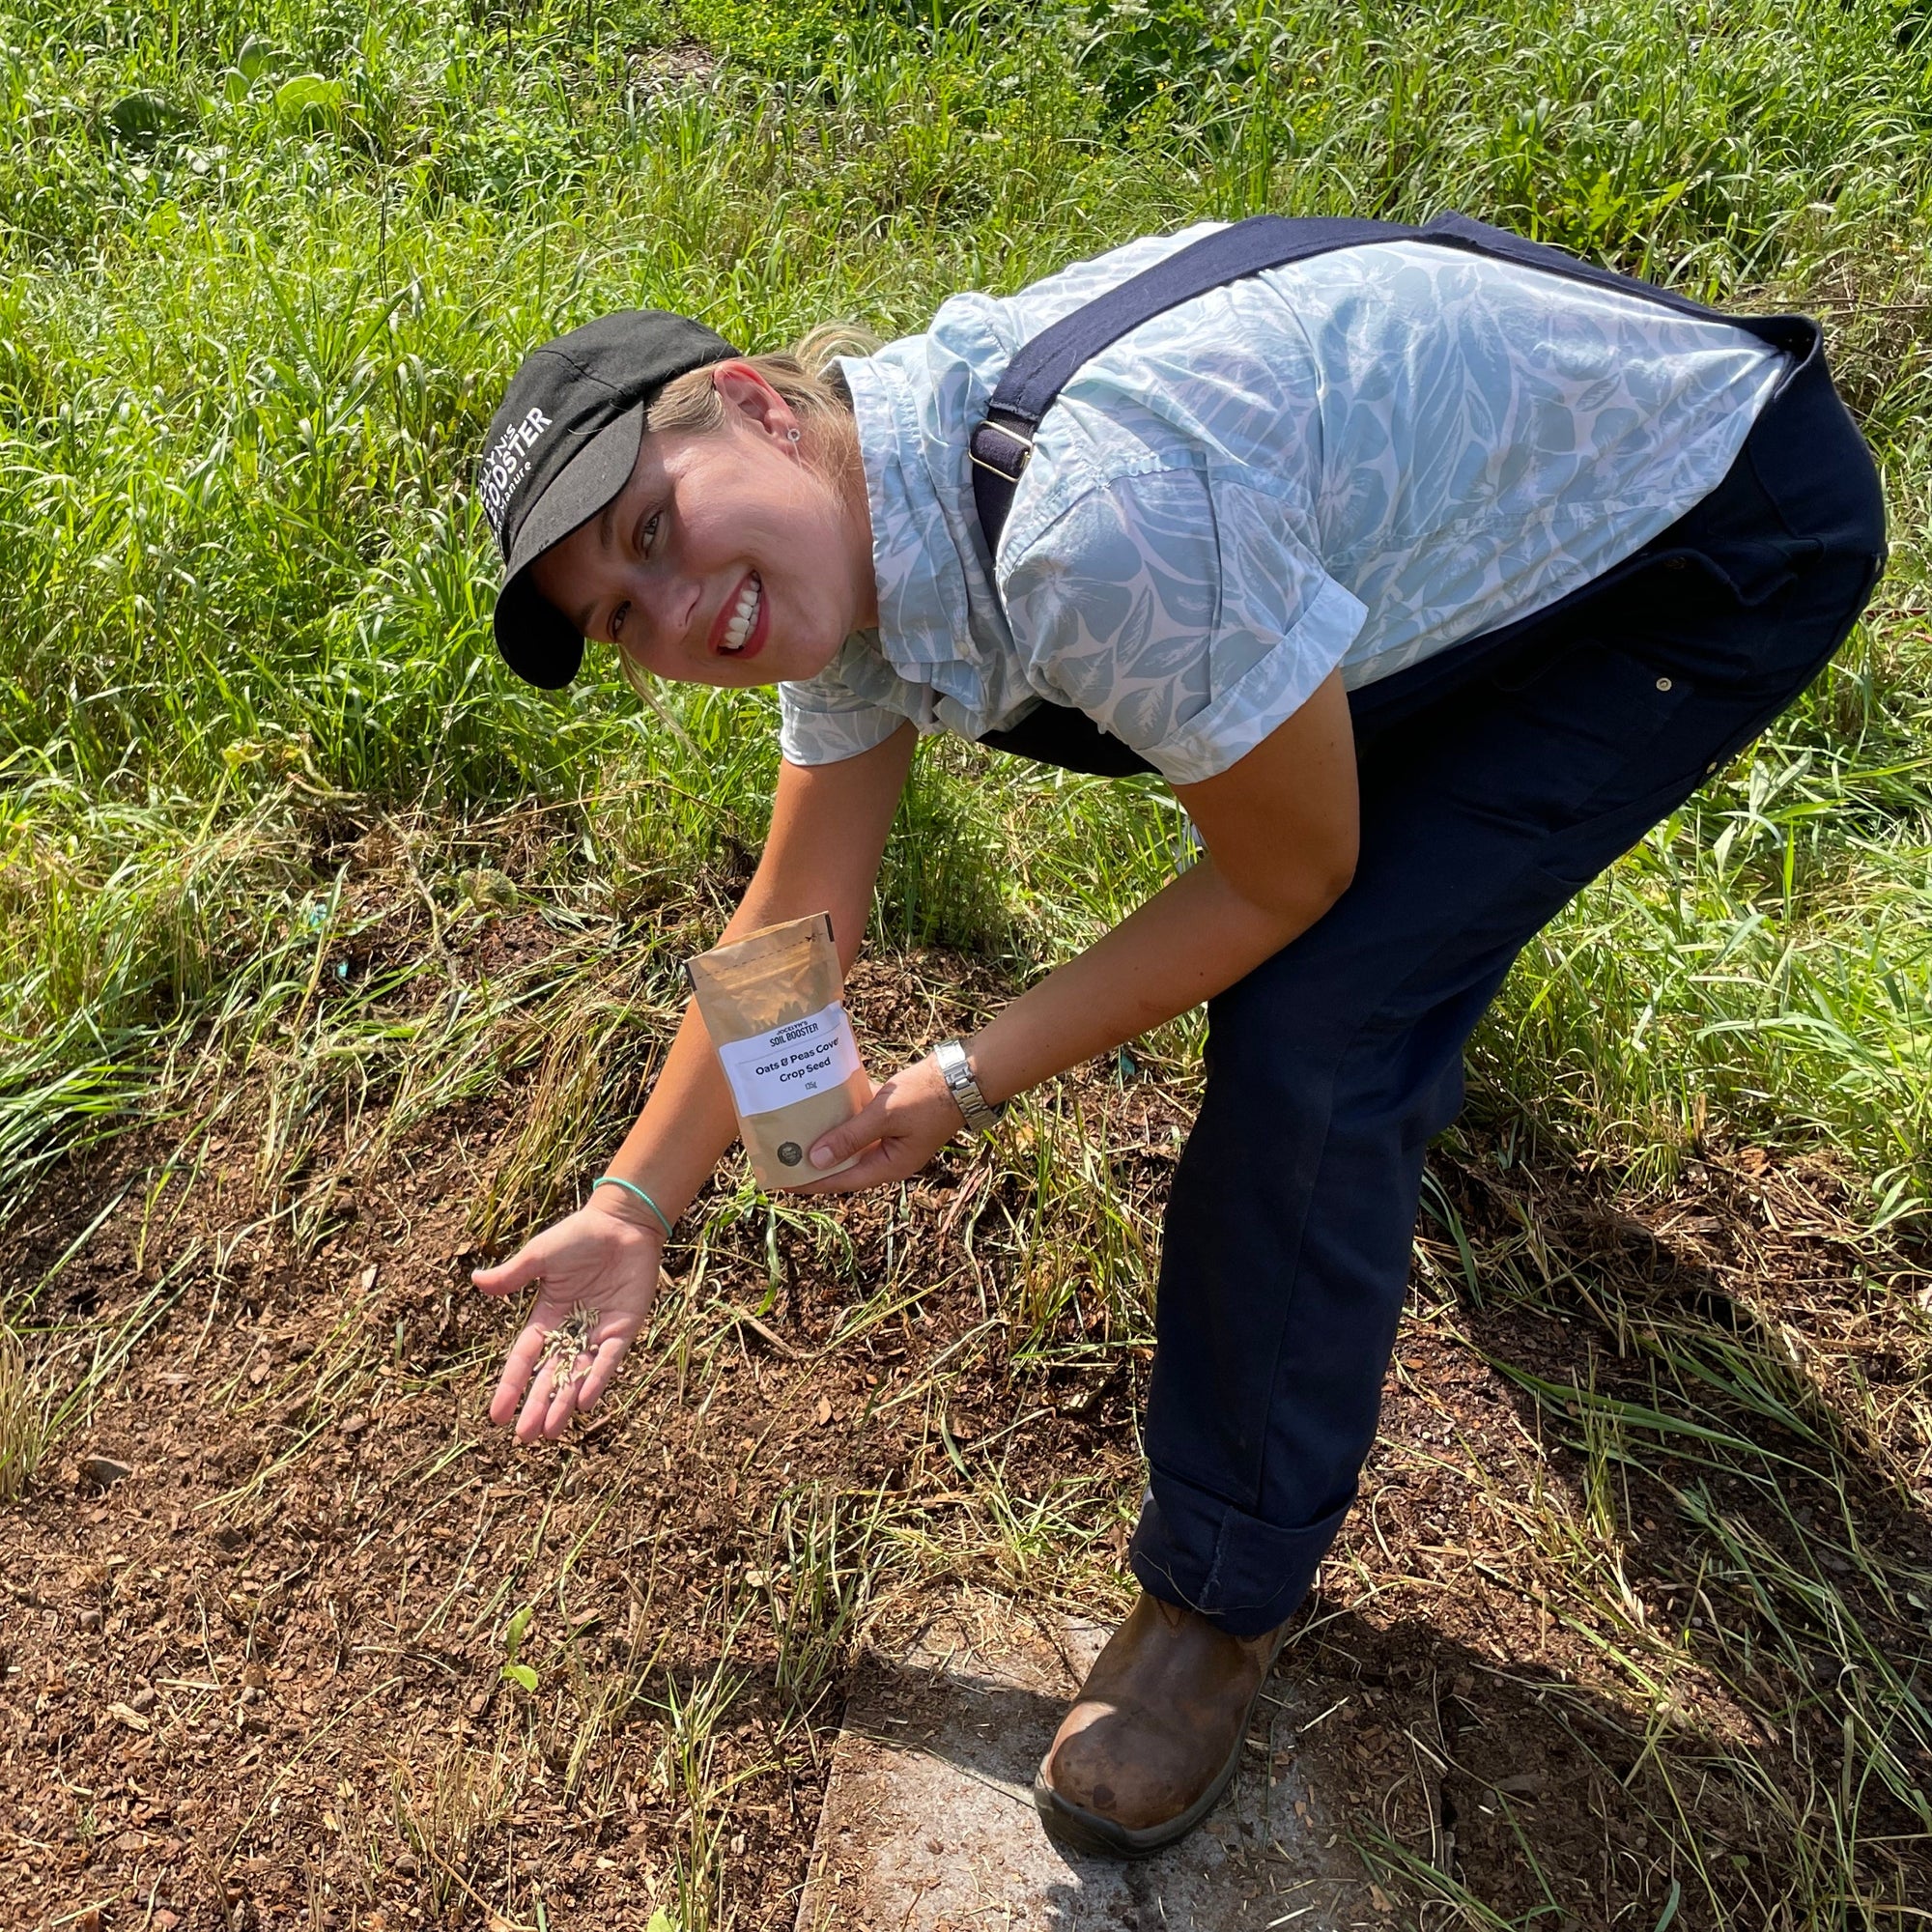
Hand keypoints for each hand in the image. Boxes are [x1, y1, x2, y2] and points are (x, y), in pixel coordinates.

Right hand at [470, 1193, 666, 1442]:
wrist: (623, 1222)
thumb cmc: (580, 1235)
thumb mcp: (539, 1256)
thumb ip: (513, 1276)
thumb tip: (476, 1281)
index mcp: (547, 1316)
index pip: (524, 1358)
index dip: (511, 1386)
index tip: (496, 1415)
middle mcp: (571, 1330)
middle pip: (550, 1375)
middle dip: (537, 1406)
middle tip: (525, 1437)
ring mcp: (598, 1332)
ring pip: (577, 1376)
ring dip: (564, 1403)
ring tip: (550, 1432)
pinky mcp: (625, 1328)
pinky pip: (609, 1360)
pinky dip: (597, 1380)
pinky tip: (583, 1402)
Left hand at [796, 1053, 964, 1191]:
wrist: (963, 1074)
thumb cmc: (927, 1097)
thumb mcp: (884, 1116)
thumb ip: (849, 1137)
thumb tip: (815, 1159)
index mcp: (889, 1166)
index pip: (841, 1181)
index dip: (810, 1182)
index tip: (781, 1182)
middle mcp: (887, 1157)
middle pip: (843, 1165)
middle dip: (812, 1162)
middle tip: (780, 1157)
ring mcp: (891, 1138)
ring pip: (850, 1144)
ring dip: (825, 1138)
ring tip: (793, 1134)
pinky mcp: (892, 1120)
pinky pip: (860, 1124)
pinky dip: (843, 1117)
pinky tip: (820, 1106)